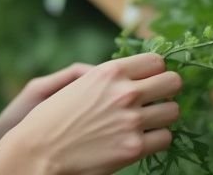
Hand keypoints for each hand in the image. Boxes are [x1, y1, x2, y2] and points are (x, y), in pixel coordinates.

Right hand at [0, 52, 181, 174]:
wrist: (39, 151)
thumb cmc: (53, 118)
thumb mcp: (79, 84)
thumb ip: (109, 77)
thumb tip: (136, 74)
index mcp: (110, 72)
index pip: (156, 61)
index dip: (156, 72)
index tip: (152, 81)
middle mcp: (125, 93)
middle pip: (173, 82)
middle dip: (167, 91)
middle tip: (157, 100)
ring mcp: (132, 121)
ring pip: (173, 111)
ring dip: (163, 117)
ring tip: (149, 121)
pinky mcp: (134, 148)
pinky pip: (165, 139)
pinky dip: (156, 140)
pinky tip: (142, 139)